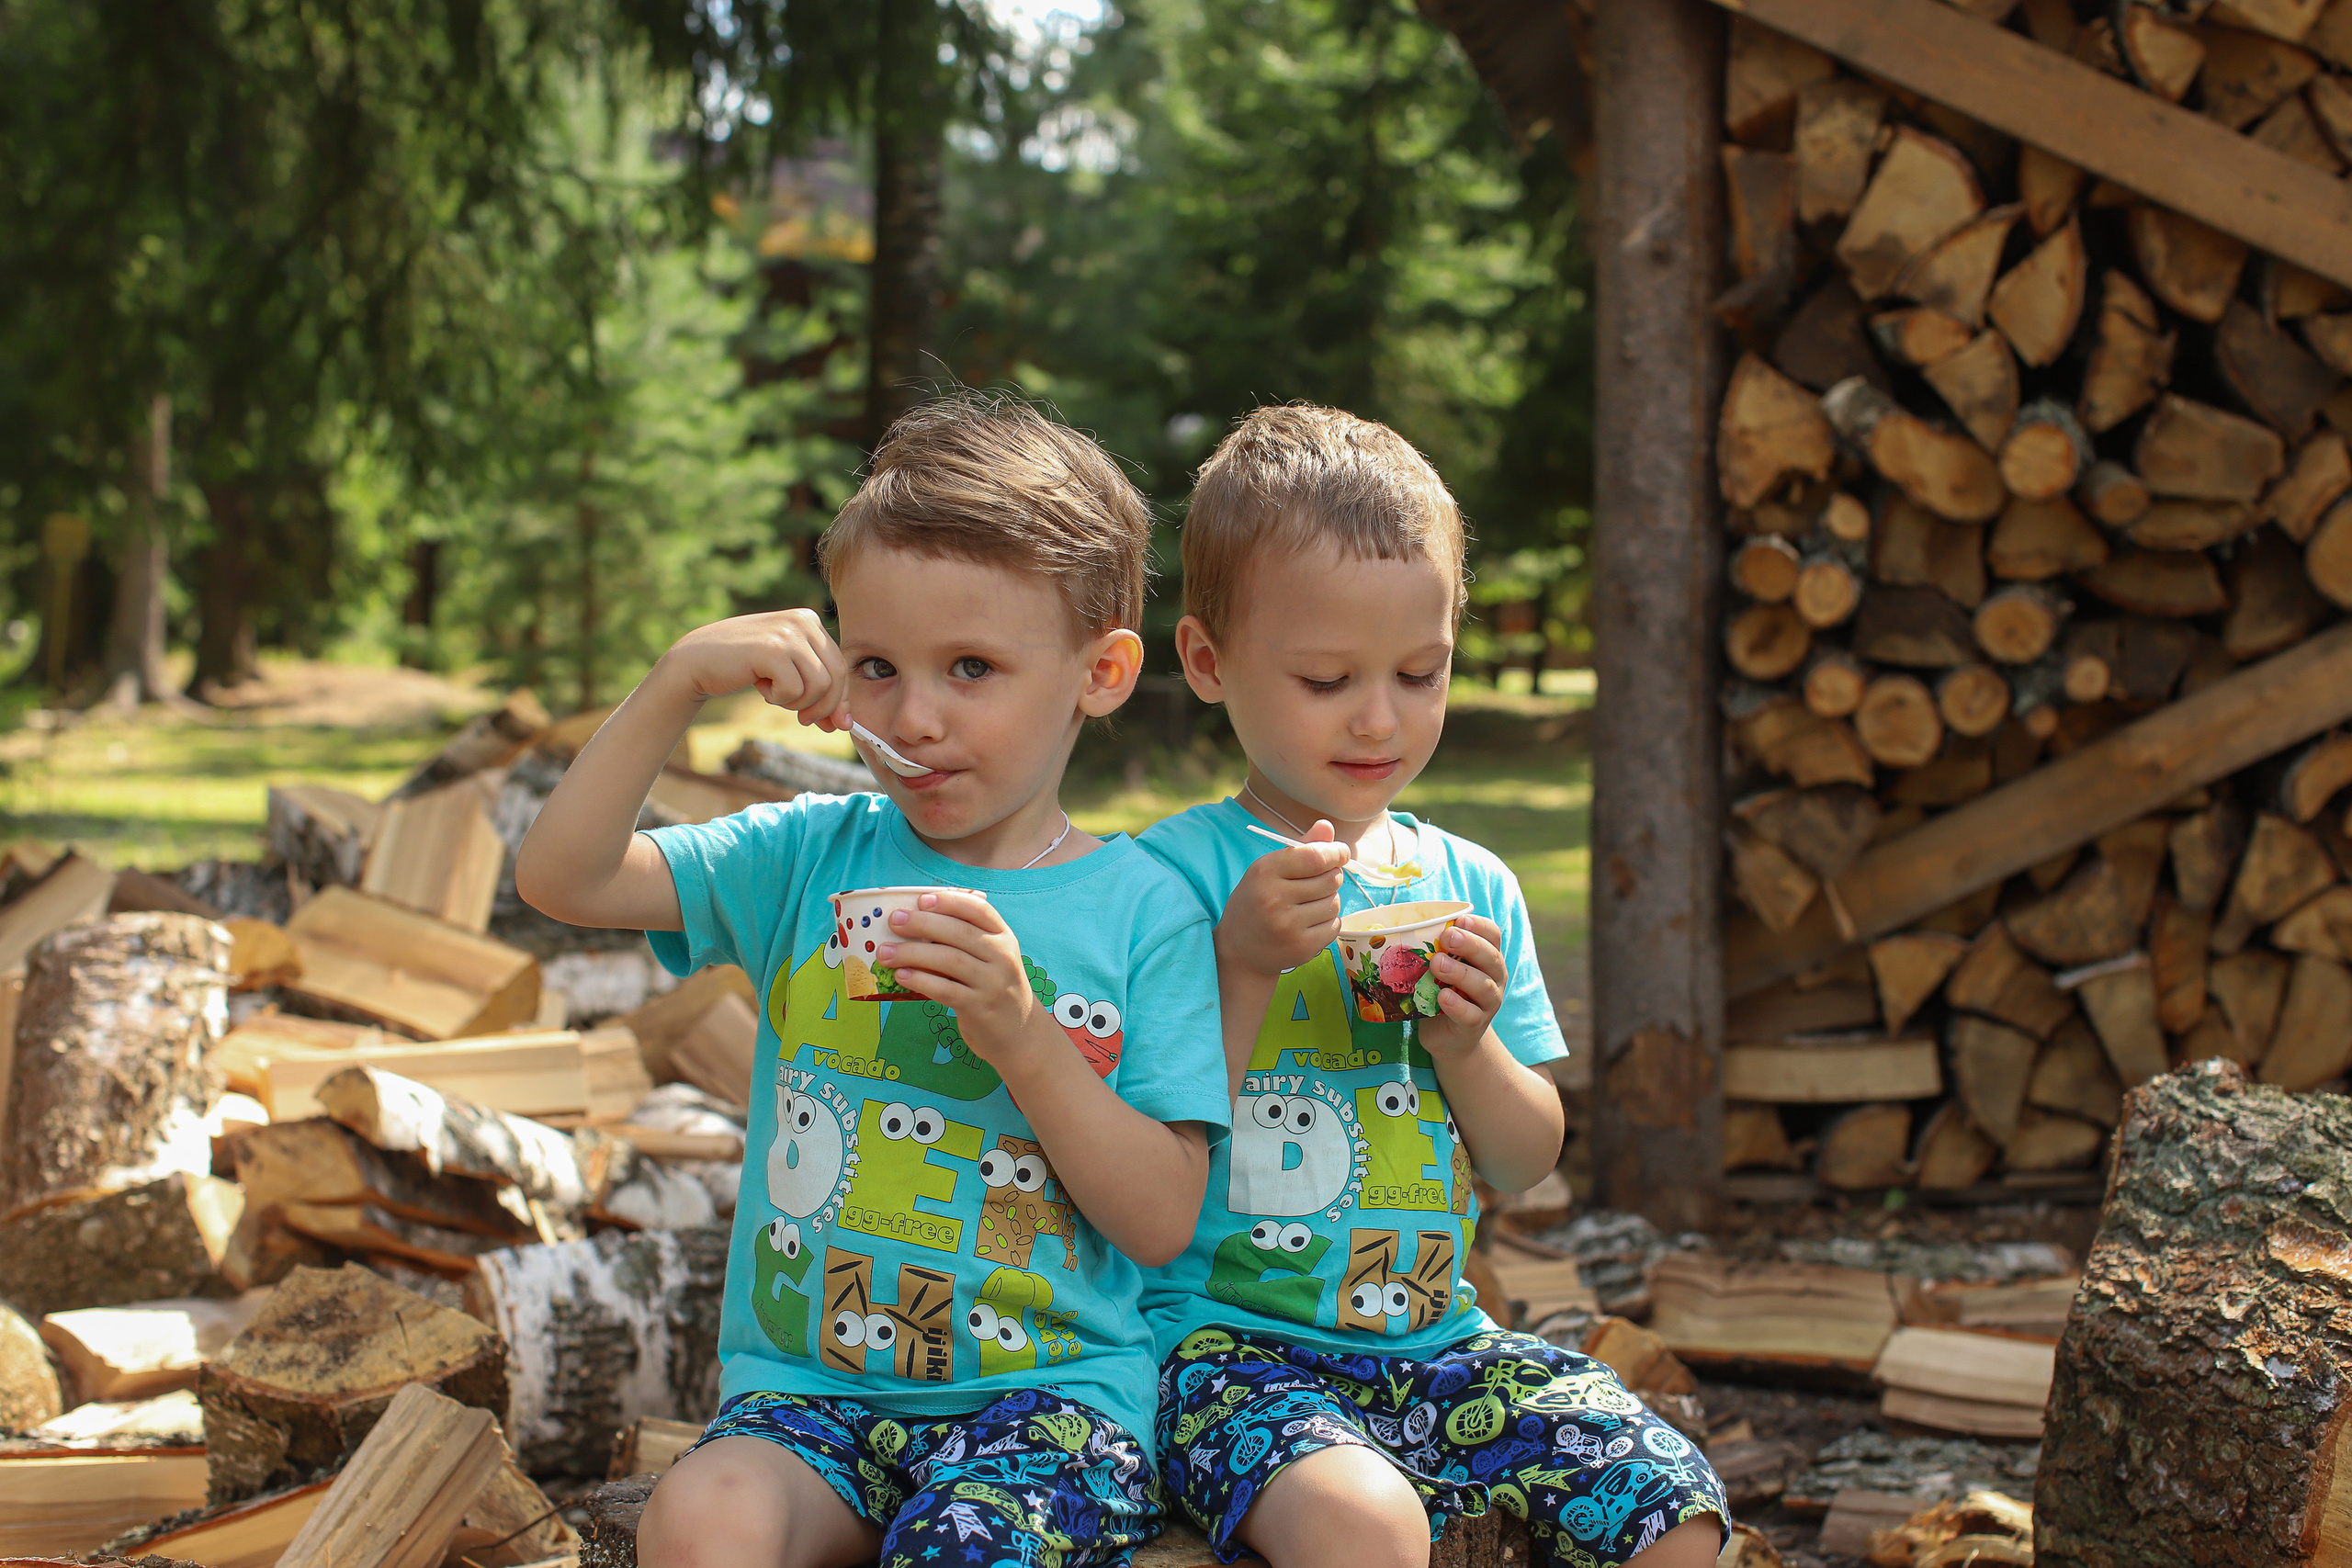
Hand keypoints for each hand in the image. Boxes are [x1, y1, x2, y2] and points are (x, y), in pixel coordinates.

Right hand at [655, 610, 849, 727]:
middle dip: (824, 707)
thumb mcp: (787, 671)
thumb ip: (816, 689)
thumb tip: (845, 724)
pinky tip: (760, 685)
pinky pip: (795, 690)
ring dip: (797, 702)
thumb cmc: (743, 666)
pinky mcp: (772, 650)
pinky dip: (779, 698)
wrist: (696, 660)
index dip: (840, 700)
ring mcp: (788, 633)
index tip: (833, 724)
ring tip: (774, 694)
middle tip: (804, 720)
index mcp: (809, 620)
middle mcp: (803, 621)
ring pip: (819, 686)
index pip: (841, 666)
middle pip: (836, 677)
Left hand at [873, 892, 1049, 1068]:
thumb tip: (916, 922)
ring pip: (949, 960)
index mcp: (1004, 937)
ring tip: (885, 953)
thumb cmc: (995, 988)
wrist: (1019, 1033)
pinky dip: (921, 980)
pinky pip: (946, 990)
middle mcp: (1002, 957)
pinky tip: (902, 976)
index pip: (979, 910)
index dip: (950, 901)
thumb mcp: (992, 958)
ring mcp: (993, 983)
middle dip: (922, 923)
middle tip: (894, 921)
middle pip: (959, 932)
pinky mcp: (980, 1008)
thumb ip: (966, 940)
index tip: (922, 899)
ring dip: (912, 953)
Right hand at [1219, 821, 1348, 976]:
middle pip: (1330, 879)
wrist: (1239, 950)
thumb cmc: (1255, 903)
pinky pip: (1334, 925)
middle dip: (1331, 877)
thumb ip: (1299, 848)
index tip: (1340, 853)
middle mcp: (1275, 898)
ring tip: (1309, 905)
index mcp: (1265, 872)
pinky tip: (1309, 923)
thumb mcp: (1267, 870)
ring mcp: (1289, 925)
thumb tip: (1326, 826)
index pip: (1315, 856)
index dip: (1335, 852)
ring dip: (1329, 901)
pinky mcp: (1302, 947)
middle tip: (1318, 882)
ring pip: (1334, 903)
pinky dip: (1328, 922)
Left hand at [1415, 915, 1507, 1056]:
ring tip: (1437, 964)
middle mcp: (1494, 978)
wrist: (1451, 1038)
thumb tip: (1399, 927)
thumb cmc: (1444, 992)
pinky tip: (1442, 997)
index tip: (1460, 919)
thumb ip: (1433, 950)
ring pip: (1482, 985)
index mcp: (1487, 957)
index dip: (1479, 925)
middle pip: (1490, 957)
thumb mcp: (1442, 969)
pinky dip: (1457, 1005)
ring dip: (1459, 972)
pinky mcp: (1475, 1025)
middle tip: (1447, 937)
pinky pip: (1470, 1014)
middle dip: (1470, 944)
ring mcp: (1488, 1003)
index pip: (1493, 935)